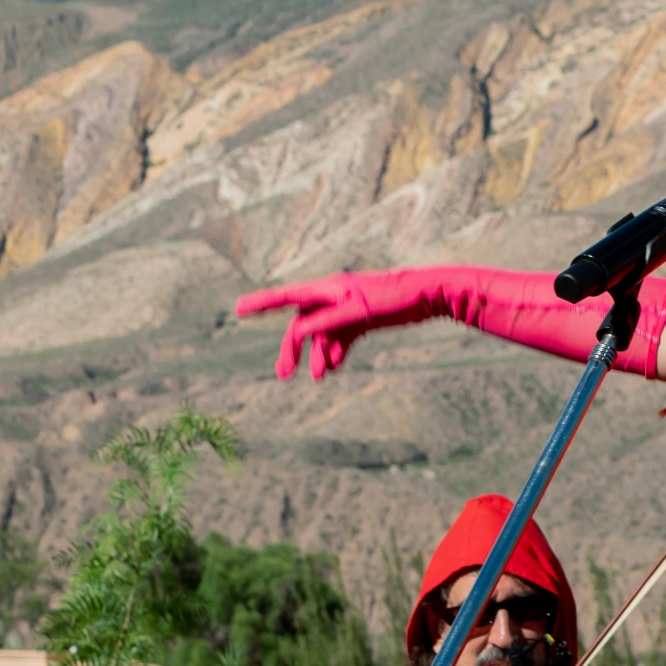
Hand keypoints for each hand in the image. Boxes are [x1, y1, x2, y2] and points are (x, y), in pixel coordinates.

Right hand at [236, 269, 450, 379]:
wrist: (428, 296)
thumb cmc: (394, 298)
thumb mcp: (357, 312)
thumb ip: (328, 322)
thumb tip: (299, 332)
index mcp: (327, 288)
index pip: (286, 296)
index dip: (261, 304)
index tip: (237, 309)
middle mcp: (332, 296)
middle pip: (303, 324)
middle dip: (293, 349)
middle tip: (283, 374)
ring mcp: (346, 309)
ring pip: (322, 335)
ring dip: (317, 355)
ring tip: (317, 378)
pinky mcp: (361, 320)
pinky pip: (340, 338)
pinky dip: (335, 352)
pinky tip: (332, 368)